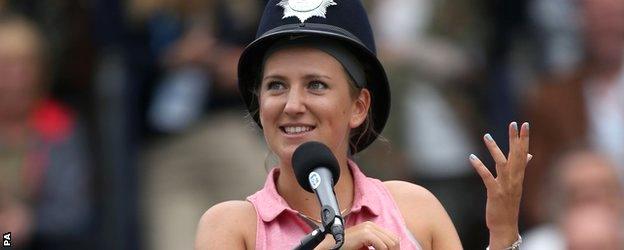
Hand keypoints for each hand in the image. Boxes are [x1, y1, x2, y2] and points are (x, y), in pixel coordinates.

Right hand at [314, 221, 399, 249]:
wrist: (331, 244)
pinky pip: (382, 246)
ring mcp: (368, 228)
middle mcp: (371, 225)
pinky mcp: (366, 234)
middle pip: (394, 239)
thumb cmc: (346, 246)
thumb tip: (388, 248)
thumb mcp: (364, 244)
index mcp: (371, 227)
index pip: (392, 237)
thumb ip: (375, 244)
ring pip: (390, 243)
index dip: (394, 248)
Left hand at [469, 122, 529, 248]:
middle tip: (515, 123)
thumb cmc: (508, 204)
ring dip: (494, 149)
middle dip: (515, 139)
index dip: (524, 138)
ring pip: (501, 163)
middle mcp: (514, 179)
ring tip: (486, 136)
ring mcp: (505, 186)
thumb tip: (529, 155)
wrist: (505, 226)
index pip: (523, 153)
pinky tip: (472, 157)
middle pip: (516, 155)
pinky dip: (480, 167)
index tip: (525, 124)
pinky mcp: (495, 193)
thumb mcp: (516, 184)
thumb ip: (521, 168)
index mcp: (519, 176)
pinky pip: (487, 177)